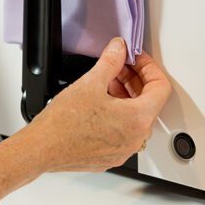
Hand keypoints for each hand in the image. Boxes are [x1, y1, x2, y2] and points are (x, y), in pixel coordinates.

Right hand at [20, 37, 171, 172]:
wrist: (44, 148)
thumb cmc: (64, 123)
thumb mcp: (90, 83)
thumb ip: (111, 61)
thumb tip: (118, 49)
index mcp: (138, 119)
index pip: (160, 87)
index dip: (149, 68)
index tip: (136, 60)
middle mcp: (136, 138)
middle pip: (149, 102)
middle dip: (134, 80)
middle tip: (118, 66)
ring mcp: (124, 149)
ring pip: (135, 117)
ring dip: (125, 96)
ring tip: (105, 82)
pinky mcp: (111, 155)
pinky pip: (123, 131)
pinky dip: (117, 114)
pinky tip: (100, 103)